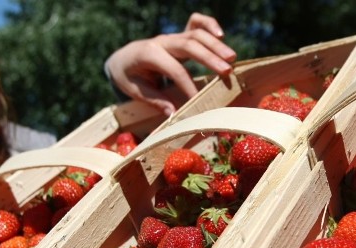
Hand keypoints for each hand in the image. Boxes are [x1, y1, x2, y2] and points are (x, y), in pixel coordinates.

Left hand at [105, 13, 235, 114]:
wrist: (122, 58)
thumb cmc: (129, 77)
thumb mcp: (134, 90)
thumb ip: (155, 100)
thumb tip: (173, 115)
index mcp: (148, 54)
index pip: (174, 69)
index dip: (188, 85)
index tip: (199, 100)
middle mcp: (162, 41)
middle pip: (189, 45)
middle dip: (209, 58)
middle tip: (227, 72)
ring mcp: (172, 37)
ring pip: (196, 34)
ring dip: (215, 45)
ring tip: (233, 58)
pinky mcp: (180, 35)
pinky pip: (195, 23)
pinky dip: (209, 24)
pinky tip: (221, 34)